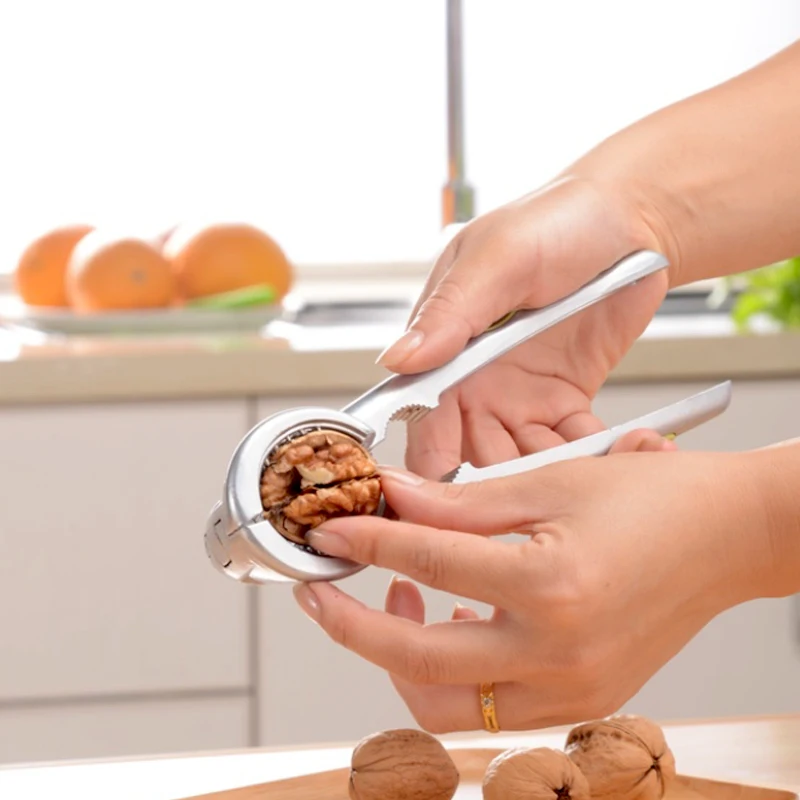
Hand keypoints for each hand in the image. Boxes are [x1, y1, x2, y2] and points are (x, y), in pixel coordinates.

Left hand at [292, 436, 771, 733]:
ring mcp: (572, 692)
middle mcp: (559, 656)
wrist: (727, 537)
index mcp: (551, 586)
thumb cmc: (652, 500)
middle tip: (318, 589)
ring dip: (399, 661)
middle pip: (418, 664)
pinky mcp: (581, 704)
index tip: (328, 530)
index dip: (366, 540)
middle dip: (349, 626)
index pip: (426, 564)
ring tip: (391, 601)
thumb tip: (387, 496)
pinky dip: (453, 673)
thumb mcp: (547, 483)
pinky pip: (493, 708)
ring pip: (448, 705)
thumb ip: (458, 501)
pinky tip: (450, 621)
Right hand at [375, 176, 673, 477]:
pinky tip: (606, 464)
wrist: (627, 220)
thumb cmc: (554, 221)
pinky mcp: (564, 401)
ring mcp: (519, 395)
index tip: (444, 503)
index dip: (429, 464)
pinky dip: (586, 461)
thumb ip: (451, 311)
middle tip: (521, 508)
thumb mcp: (497, 257)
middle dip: (491, 487)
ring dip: (541, 480)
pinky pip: (570, 446)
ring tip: (570, 494)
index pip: (423, 419)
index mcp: (445, 347)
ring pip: (519, 459)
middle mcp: (475, 380)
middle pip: (469, 453)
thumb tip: (399, 359)